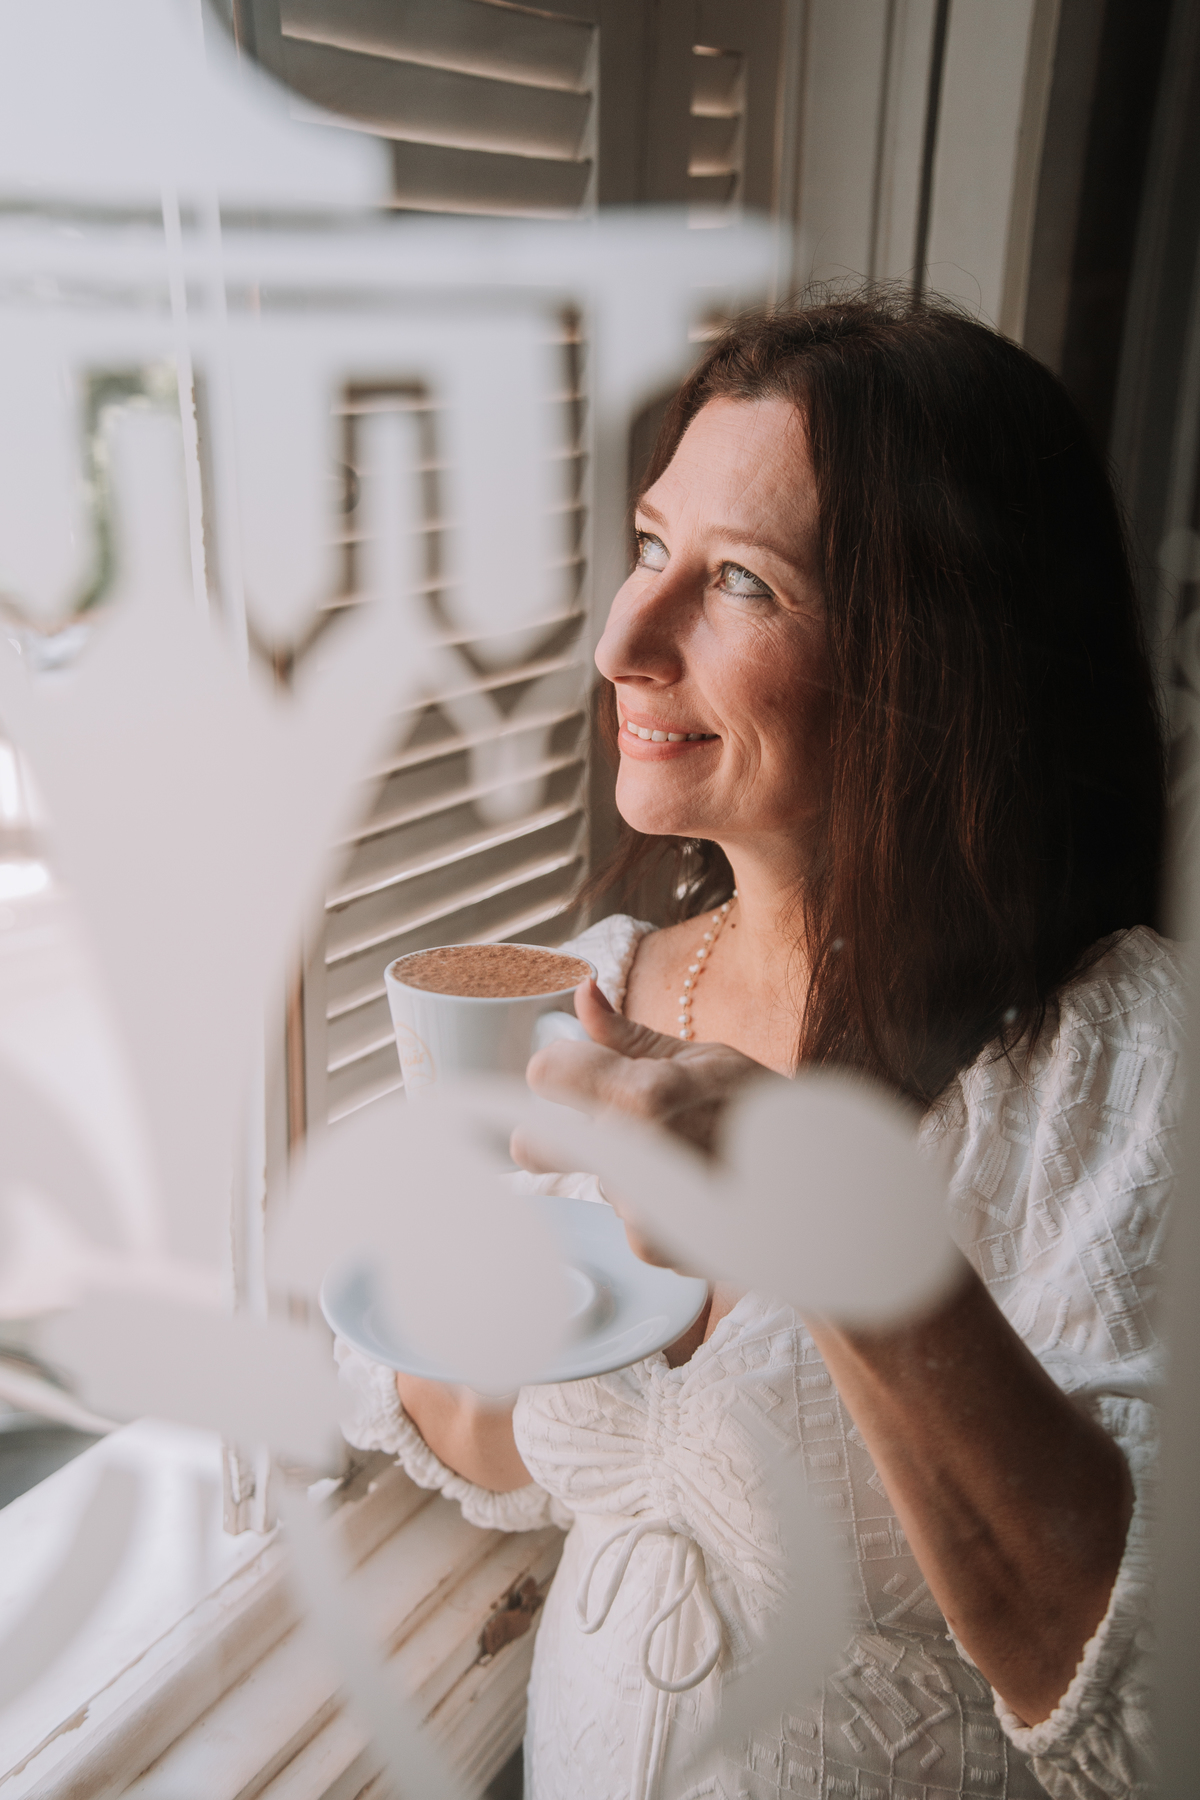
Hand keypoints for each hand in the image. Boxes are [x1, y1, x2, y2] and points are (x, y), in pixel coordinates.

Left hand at [513, 979, 775, 1266]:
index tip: (577, 1069)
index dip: (558, 1068)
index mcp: (643, 1095)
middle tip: (610, 1120)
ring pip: (589, 1177)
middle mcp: (634, 1157)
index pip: (544, 1073)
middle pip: (532, 1144)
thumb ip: (626, 1035)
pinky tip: (693, 1191)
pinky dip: (649, 1205)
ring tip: (683, 1157)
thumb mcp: (704, 1058)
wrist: (825, 1194)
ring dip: (622, 1168)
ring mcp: (641, 1210)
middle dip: (560, 1130)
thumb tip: (581, 992)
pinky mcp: (651, 1248)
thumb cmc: (766, 1113)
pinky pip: (620, 1215)